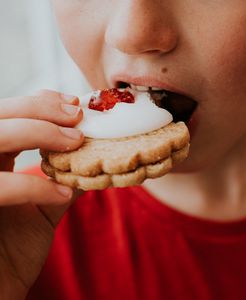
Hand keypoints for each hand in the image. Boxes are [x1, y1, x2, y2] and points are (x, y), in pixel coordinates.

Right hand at [0, 90, 83, 298]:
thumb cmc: (11, 253)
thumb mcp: (41, 212)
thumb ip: (61, 185)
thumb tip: (94, 165)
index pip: (7, 117)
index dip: (37, 104)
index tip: (74, 105)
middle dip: (38, 109)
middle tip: (76, 116)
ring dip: (36, 132)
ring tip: (75, 142)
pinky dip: (33, 186)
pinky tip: (62, 194)